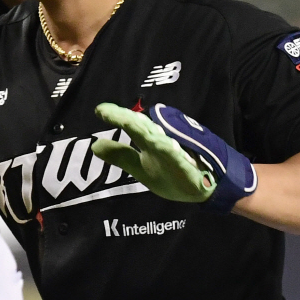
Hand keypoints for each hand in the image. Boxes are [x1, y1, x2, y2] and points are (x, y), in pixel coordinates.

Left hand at [90, 103, 215, 204]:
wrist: (204, 189)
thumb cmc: (172, 175)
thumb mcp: (141, 168)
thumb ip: (121, 156)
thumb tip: (95, 145)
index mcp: (149, 142)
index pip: (131, 125)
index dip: (116, 117)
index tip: (99, 110)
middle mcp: (161, 141)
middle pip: (142, 126)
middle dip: (125, 118)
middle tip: (107, 111)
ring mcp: (175, 151)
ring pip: (157, 136)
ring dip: (143, 128)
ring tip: (126, 120)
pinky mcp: (186, 164)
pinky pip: (176, 155)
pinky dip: (168, 149)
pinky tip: (161, 144)